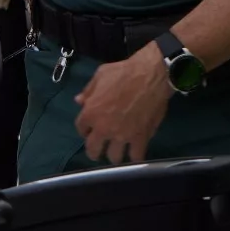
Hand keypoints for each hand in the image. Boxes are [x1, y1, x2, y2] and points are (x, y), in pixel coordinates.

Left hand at [74, 45, 172, 164]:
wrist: (150, 76)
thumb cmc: (123, 72)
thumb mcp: (100, 76)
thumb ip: (88, 91)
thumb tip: (79, 101)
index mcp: (90, 113)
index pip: (81, 129)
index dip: (84, 130)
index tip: (88, 131)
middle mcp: (104, 128)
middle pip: (93, 149)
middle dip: (94, 152)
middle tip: (98, 152)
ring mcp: (123, 135)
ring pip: (114, 157)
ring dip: (114, 156)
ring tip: (116, 154)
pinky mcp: (141, 138)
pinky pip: (136, 156)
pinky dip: (134, 158)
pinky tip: (134, 154)